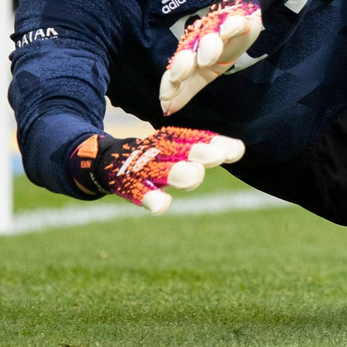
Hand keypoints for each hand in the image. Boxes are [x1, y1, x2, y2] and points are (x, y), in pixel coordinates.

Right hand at [73, 127, 244, 213]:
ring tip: (193, 176)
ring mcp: (143, 167)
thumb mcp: (178, 153)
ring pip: (162, 170)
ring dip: (178, 173)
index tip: (237, 150)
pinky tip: (161, 206)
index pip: (198, 140)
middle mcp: (160, 151)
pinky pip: (140, 192)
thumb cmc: (155, 158)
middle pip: (182, 151)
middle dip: (200, 153)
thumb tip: (240, 148)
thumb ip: (204, 154)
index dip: (217, 144)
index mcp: (174, 141)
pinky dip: (150, 198)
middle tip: (217, 157)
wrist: (105, 161)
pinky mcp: (128, 183)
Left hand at [159, 0, 262, 114]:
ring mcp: (220, 29)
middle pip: (189, 50)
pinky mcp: (239, 20)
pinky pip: (235, 21)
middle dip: (183, 62)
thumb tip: (166, 110)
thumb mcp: (204, 74)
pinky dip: (231, 25)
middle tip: (179, 76)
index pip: (177, 68)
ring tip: (205, 60)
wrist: (241, 20)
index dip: (170, 81)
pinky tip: (227, 32)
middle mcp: (201, 41)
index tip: (164, 96)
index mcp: (192, 55)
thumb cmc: (221, 49)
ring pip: (210, 35)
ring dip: (206, 47)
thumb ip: (186, 91)